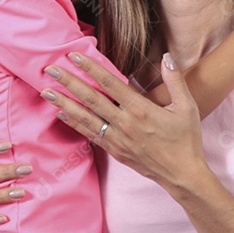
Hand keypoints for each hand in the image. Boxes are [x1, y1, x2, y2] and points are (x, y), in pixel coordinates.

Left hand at [40, 53, 209, 194]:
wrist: (182, 175)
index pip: (110, 83)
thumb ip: (175, 81)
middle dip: (69, 83)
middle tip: (50, 69)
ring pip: (85, 118)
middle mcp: (125, 124)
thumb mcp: (187, 107)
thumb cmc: (186, 140)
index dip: (91, 68)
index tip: (74, 56)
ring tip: (46, 91)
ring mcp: (117, 139)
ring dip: (64, 103)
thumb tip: (167, 56)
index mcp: (141, 110)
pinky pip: (90, 135)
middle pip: (91, 99)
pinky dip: (75, 124)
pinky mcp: (115, 151)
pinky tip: (62, 115)